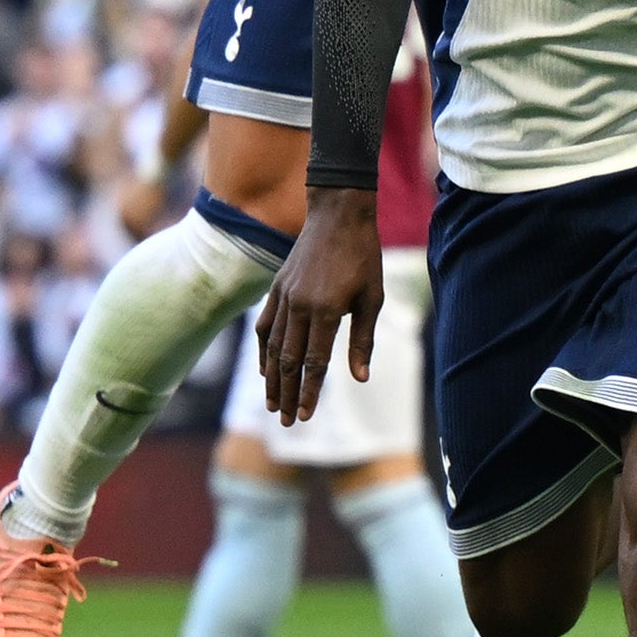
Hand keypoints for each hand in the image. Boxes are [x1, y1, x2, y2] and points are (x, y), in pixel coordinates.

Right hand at [256, 188, 382, 425]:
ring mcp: (284, 296)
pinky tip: (265, 369)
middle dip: (286, 394)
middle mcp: (299, 306)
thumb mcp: (373, 298)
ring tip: (271, 405)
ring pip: (272, 347)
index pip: (314, 362)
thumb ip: (363, 340)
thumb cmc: (363, 256)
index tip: (304, 416)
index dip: (309, 392)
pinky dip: (262, 350)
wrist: (338, 214)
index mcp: (326, 310)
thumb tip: (359, 378)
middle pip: (288, 361)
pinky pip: (265, 325)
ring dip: (271, 379)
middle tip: (286, 422)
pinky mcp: (277, 288)